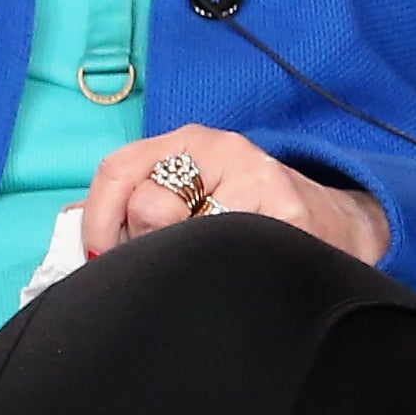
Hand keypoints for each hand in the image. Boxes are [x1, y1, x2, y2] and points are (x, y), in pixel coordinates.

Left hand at [81, 124, 392, 265]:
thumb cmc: (248, 216)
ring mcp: (257, 177)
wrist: (338, 226)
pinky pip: (228, 251)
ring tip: (210, 262)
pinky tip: (238, 268)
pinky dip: (223, 271)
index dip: (97, 219)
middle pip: (148, 205)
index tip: (99, 253)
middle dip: (146, 245)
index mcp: (186, 144)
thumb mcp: (190, 197)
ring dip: (189, 260)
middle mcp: (221, 149)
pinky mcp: (288, 211)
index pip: (116, 170)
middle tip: (169, 260)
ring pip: (187, 235)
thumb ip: (133, 211)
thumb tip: (78, 237)